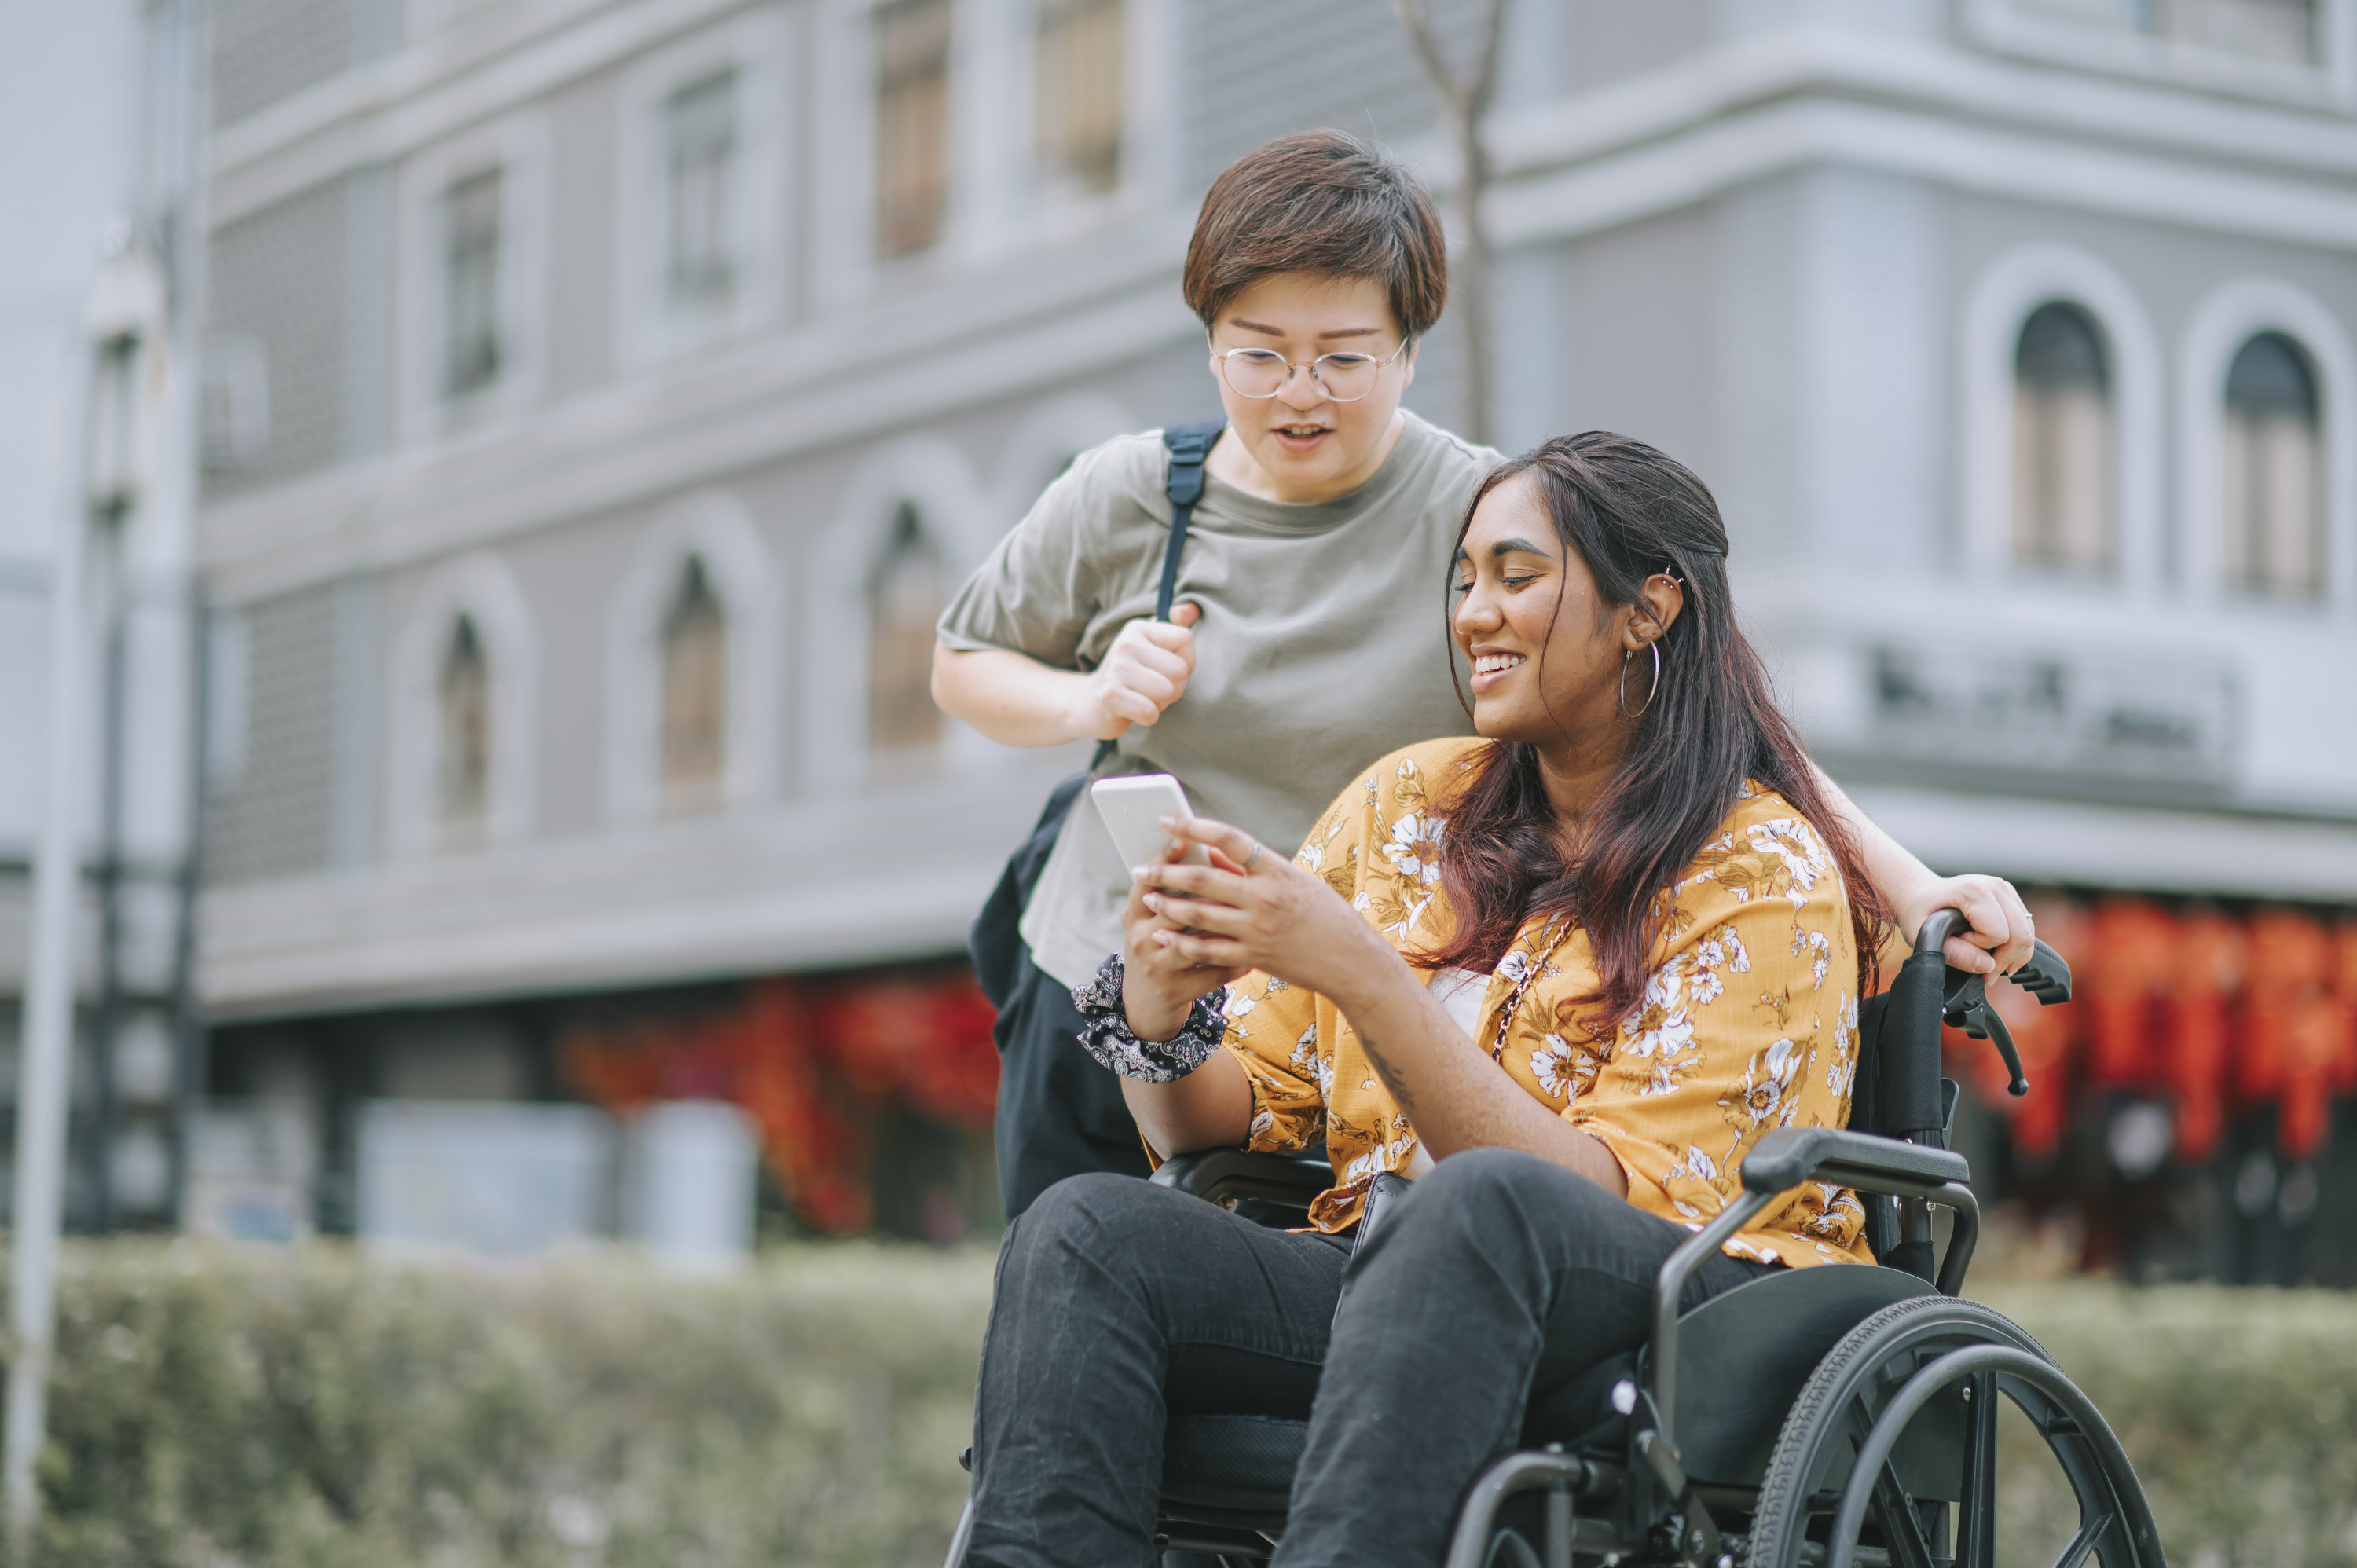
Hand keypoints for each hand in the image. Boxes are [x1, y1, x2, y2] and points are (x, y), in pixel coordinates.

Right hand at [1075, 604, 1200, 739]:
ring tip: (1143, 698)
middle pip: (1179, 670)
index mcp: (1137, 628)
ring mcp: (1116, 669)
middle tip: (1154, 689)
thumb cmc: (1130, 675)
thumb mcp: (1150, 646)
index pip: (1185, 638)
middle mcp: (1125, 644)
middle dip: (1175, 687)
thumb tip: (1193, 609)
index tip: (1168, 669)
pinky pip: (1150, 712)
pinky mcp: (1110, 695)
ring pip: (1167, 692)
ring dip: (1160, 703)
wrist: (1089, 703)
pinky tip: (1133, 710)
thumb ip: (1175, 626)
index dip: (1187, 661)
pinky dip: (1148, 717)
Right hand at [1120, 832, 1246, 1042]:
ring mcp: (1157, 966)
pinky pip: (1214, 970)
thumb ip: (1173, 891)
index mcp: (1135, 915)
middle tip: (1239, 876)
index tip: (1183, 837)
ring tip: (1256, 913)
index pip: (1146, 880)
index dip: (1164, 858)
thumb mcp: (1152, 920)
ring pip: (1198, 939)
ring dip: (1229, 926)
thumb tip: (1210, 849)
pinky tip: (1257, 954)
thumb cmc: (1157, 948)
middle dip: (1208, 891)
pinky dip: (1238, 962)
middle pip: (1176, 906)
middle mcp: (1141, 938)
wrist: (1144, 1004)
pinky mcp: (1176, 990)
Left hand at [1133, 814, 1392, 1003]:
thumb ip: (1253, 871)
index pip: (1229, 839)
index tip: (1166, 820)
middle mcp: (1265, 897)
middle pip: (1204, 878)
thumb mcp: (1295, 883)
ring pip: (1199, 914)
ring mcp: (1258, 928)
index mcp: (1277, 870)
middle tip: (1138, 867)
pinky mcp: (1254, 955)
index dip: (1194, 827)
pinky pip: (1208, 948)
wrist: (1352, 961)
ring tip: (1147, 897)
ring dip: (1167, 905)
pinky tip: (1163, 935)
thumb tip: (1213, 855)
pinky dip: (1182, 940)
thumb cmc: (1325, 916)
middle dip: (1165, 872)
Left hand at [1895, 873, 2035, 975]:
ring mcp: (2005, 889)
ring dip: (2012, 955)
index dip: (1980, 947)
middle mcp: (1994, 886)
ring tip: (1989, 962)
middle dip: (2004, 959)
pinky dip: (2016, 947)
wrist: (1920, 893)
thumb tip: (1987, 966)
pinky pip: (2026, 929)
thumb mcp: (1925, 936)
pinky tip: (1997, 953)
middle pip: (2021, 935)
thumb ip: (1955, 954)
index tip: (1959, 942)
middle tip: (1984, 970)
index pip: (1998, 933)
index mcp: (1973, 890)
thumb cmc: (1919, 913)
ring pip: (2028, 934)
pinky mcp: (2011, 897)